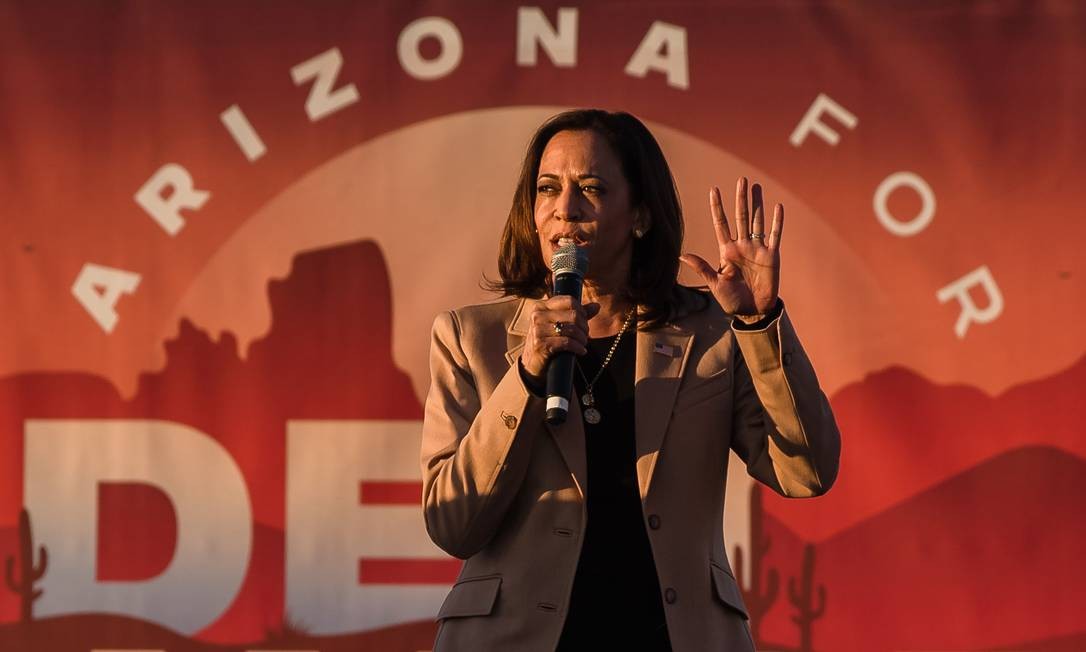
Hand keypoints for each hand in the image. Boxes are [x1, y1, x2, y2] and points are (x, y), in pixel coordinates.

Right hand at [520, 296, 600, 381]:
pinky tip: (581, 351)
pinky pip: (567, 343)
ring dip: (582, 339)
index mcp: (541, 306)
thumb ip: (577, 314)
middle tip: (585, 336)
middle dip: (584, 327)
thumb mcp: (560, 324)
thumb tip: (596, 306)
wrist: (533, 363)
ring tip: (583, 344)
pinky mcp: (540, 344)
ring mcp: (537, 329)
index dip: (582, 311)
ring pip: (571, 329)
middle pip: (573, 315)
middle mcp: (537, 315)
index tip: (584, 322)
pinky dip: (578, 348)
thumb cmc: (548, 341)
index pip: (569, 301)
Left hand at [679, 177, 782, 315]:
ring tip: (756, 186)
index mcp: (727, 250)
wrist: (752, 312)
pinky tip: (778, 207)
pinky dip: (777, 222)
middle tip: (741, 179)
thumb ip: (702, 268)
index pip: (721, 224)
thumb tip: (681, 256)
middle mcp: (742, 246)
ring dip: (758, 204)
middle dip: (740, 198)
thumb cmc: (731, 300)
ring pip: (757, 221)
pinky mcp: (772, 256)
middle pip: (740, 217)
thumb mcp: (715, 284)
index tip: (714, 190)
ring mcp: (757, 249)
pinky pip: (775, 235)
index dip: (718, 207)